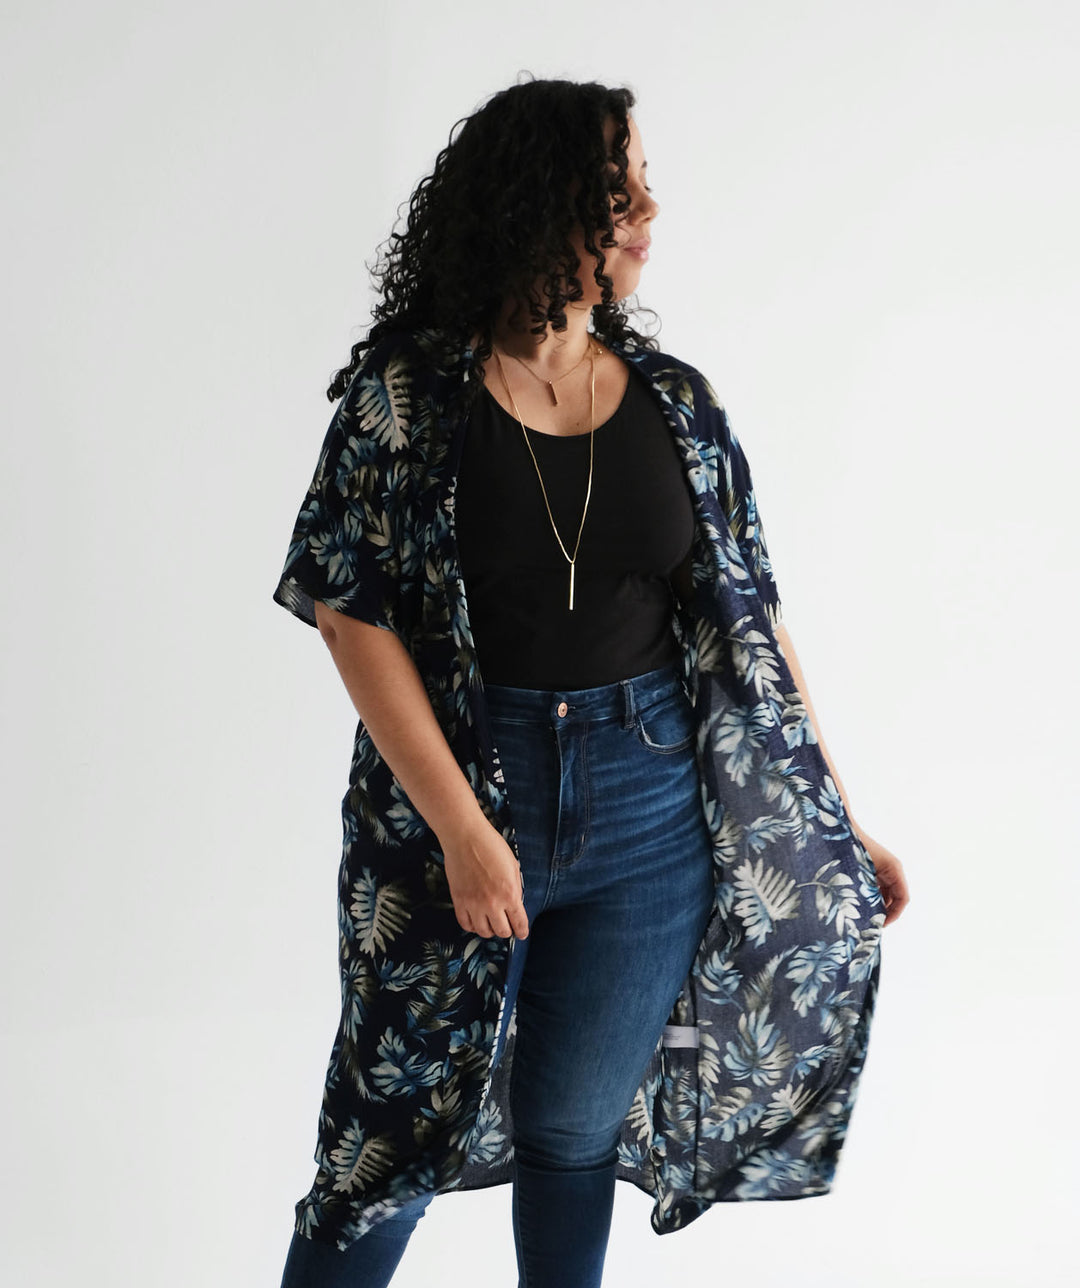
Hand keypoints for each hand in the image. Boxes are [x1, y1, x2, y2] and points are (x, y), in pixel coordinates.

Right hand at [440, 816, 529, 940]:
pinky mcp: (458, 901)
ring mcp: (473, 904)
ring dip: (489, 930)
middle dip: (507, 930)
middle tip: (506, 926)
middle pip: (502, 932)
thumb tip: (515, 903)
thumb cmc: (491, 846)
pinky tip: (476, 920)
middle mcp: (492, 903)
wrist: (465, 837)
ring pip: (483, 932)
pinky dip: (472, 926)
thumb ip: (515, 888)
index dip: (522, 931)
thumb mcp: (513, 866)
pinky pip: (465, 924)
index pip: (519, 923)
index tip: (521, 933)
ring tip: (491, 922)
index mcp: (510, 894)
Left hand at [855, 828, 909, 926]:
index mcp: (894, 869)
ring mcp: (883, 868)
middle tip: (870, 925)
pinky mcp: (873, 868)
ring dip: (877, 906)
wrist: (841, 828)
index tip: (880, 925)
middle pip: (895, 898)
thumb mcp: (861, 874)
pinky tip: (858, 905)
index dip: (894, 914)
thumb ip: (868, 892)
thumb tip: (869, 914)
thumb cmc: (851, 848)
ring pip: (885, 894)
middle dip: (884, 912)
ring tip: (863, 918)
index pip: (902, 899)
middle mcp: (892, 869)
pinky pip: (877, 887)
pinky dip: (871, 898)